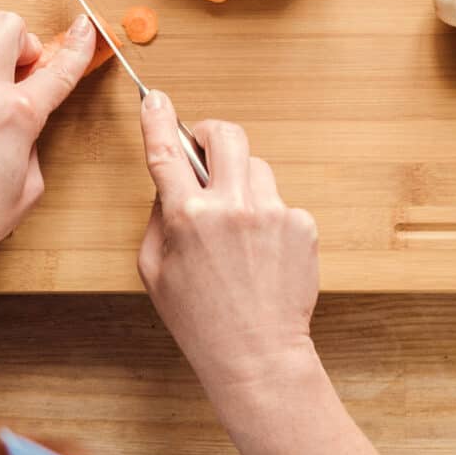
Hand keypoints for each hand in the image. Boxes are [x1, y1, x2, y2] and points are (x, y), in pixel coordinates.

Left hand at [0, 11, 93, 277]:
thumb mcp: (28, 188)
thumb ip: (33, 145)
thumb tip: (25, 128)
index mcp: (16, 114)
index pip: (58, 68)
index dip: (79, 45)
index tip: (88, 27)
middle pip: (8, 24)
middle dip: (27, 40)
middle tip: (28, 71)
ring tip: (1, 75)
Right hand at [137, 101, 321, 396]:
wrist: (258, 355)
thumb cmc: (200, 320)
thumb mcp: (154, 271)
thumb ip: (159, 219)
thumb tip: (171, 184)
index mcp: (188, 217)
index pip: (166, 152)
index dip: (159, 119)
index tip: (156, 99)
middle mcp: (232, 207)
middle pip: (226, 135)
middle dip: (211, 134)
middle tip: (205, 149)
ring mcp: (271, 213)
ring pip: (256, 168)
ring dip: (242, 184)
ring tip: (238, 229)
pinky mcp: (301, 224)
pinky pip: (279, 202)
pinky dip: (268, 218)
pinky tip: (262, 254)